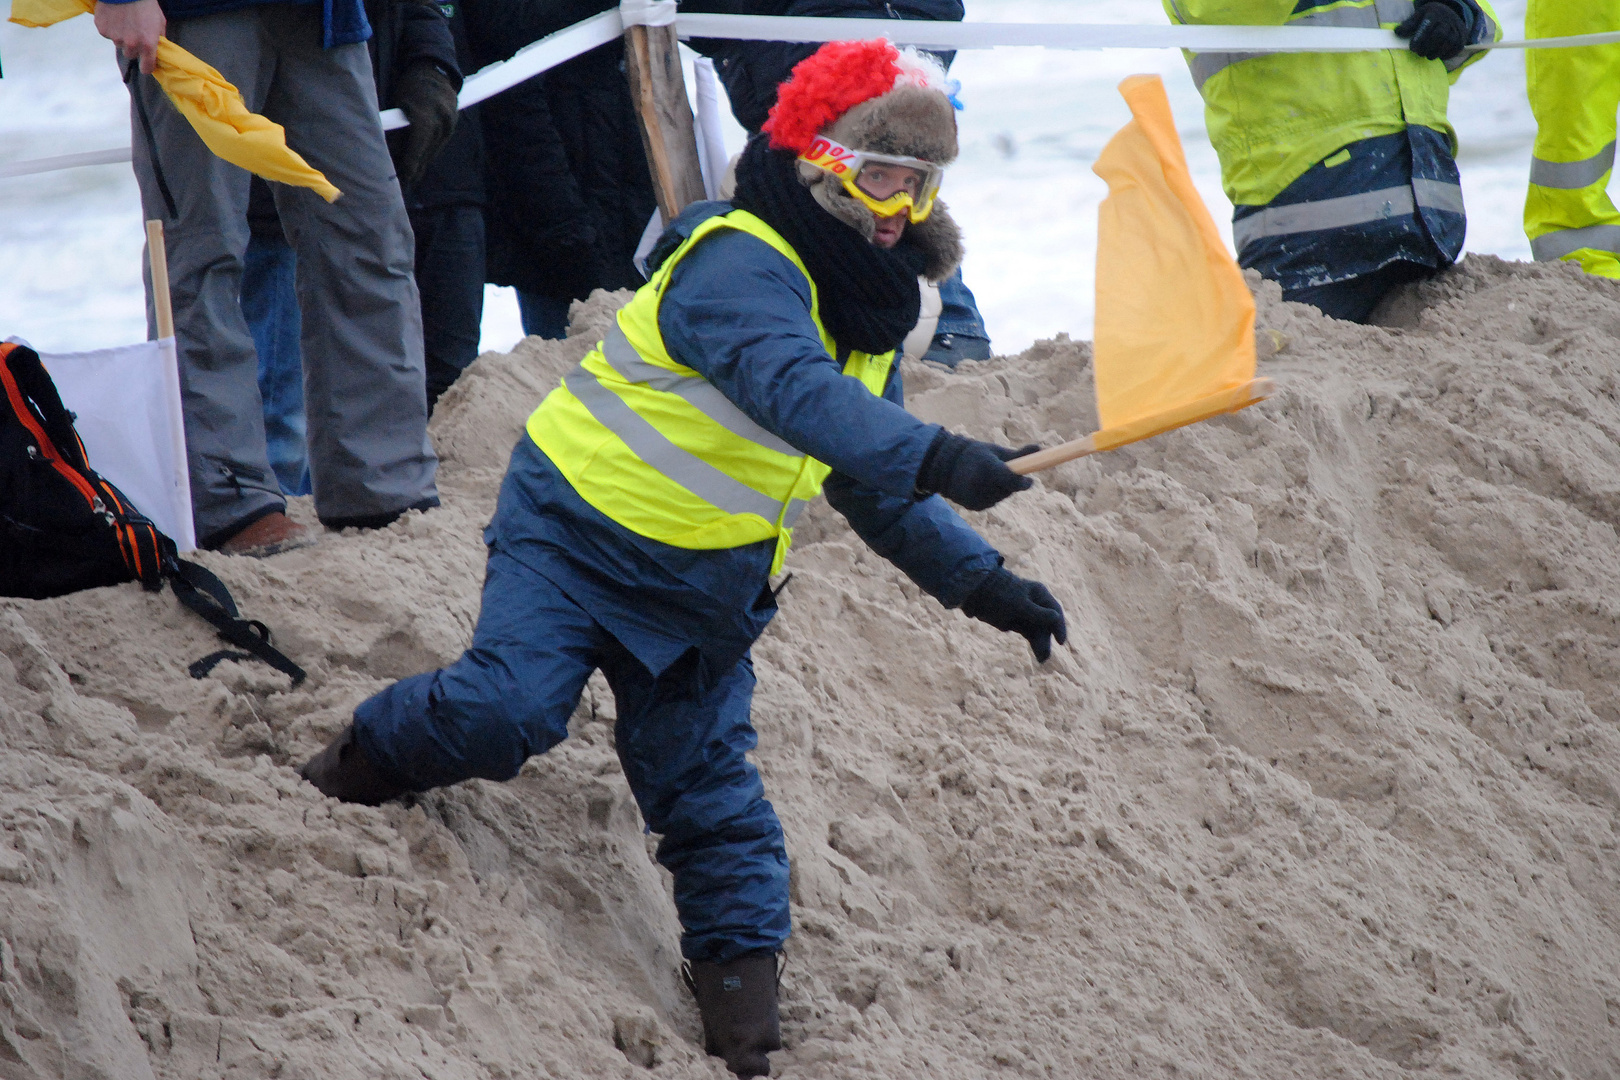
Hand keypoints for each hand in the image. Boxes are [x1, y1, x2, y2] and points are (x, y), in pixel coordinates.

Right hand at [95, 0, 164, 75]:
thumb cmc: (146, 4)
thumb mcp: (159, 22)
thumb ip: (159, 39)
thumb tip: (157, 51)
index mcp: (147, 45)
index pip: (146, 68)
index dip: (146, 66)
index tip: (146, 63)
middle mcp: (131, 45)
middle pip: (131, 55)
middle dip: (133, 47)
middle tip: (135, 33)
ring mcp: (115, 38)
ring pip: (119, 44)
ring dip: (122, 37)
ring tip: (124, 22)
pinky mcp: (103, 29)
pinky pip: (108, 34)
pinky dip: (111, 28)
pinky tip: (115, 17)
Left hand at [394, 61, 458, 190]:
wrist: (435, 70)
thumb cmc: (410, 85)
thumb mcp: (399, 106)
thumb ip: (396, 130)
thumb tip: (388, 154)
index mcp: (426, 119)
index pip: (416, 152)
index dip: (408, 169)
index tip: (401, 181)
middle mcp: (441, 124)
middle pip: (425, 156)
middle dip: (413, 171)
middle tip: (401, 184)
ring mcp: (449, 126)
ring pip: (432, 152)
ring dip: (420, 164)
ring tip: (408, 176)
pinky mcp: (452, 127)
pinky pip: (437, 145)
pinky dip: (426, 153)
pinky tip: (417, 162)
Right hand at [915, 431, 1037, 511]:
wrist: (943, 467)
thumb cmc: (973, 454)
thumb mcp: (995, 452)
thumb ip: (1018, 454)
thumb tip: (1040, 448)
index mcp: (987, 467)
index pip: (1012, 480)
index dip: (1023, 482)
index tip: (1030, 480)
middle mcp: (981, 485)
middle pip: (1008, 489)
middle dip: (1011, 483)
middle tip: (1005, 473)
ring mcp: (976, 497)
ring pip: (1000, 496)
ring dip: (1001, 489)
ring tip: (988, 477)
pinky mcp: (974, 506)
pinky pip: (991, 502)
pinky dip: (991, 495)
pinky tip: (981, 486)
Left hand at [961, 568, 1067, 662]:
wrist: (973, 591)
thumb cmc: (998, 594)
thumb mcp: (1019, 604)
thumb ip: (1037, 613)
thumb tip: (1056, 618)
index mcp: (1039, 594)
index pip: (1055, 611)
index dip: (1059, 627)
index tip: (1061, 642)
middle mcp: (1035, 603)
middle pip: (1047, 624)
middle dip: (1046, 640)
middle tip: (1043, 657)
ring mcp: (1025, 613)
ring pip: (1038, 631)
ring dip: (1041, 644)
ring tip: (1041, 660)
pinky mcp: (1015, 621)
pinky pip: (1029, 633)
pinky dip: (1034, 642)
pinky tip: (1039, 654)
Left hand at [1395, 0, 1468, 60]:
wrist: (1451, 15)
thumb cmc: (1431, 17)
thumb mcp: (1419, 16)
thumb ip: (1409, 24)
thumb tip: (1397, 32)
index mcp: (1435, 13)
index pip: (1428, 26)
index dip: (1420, 38)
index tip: (1412, 47)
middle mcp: (1448, 20)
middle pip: (1439, 35)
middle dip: (1427, 46)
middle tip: (1419, 53)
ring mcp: (1457, 29)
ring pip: (1448, 43)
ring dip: (1435, 52)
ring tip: (1427, 55)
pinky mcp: (1461, 39)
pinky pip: (1455, 49)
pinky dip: (1445, 55)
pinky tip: (1437, 55)